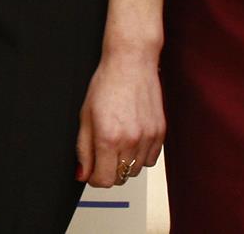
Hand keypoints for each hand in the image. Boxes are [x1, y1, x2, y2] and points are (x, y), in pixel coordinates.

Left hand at [76, 44, 163, 188]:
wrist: (131, 63)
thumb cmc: (106, 84)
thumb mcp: (85, 116)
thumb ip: (83, 149)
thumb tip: (83, 174)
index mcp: (108, 137)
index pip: (103, 180)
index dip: (94, 178)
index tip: (91, 171)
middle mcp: (131, 141)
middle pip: (120, 178)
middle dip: (108, 171)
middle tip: (102, 153)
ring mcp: (148, 138)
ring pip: (135, 171)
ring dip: (125, 164)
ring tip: (117, 141)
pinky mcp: (160, 134)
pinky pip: (150, 160)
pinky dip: (140, 156)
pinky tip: (132, 139)